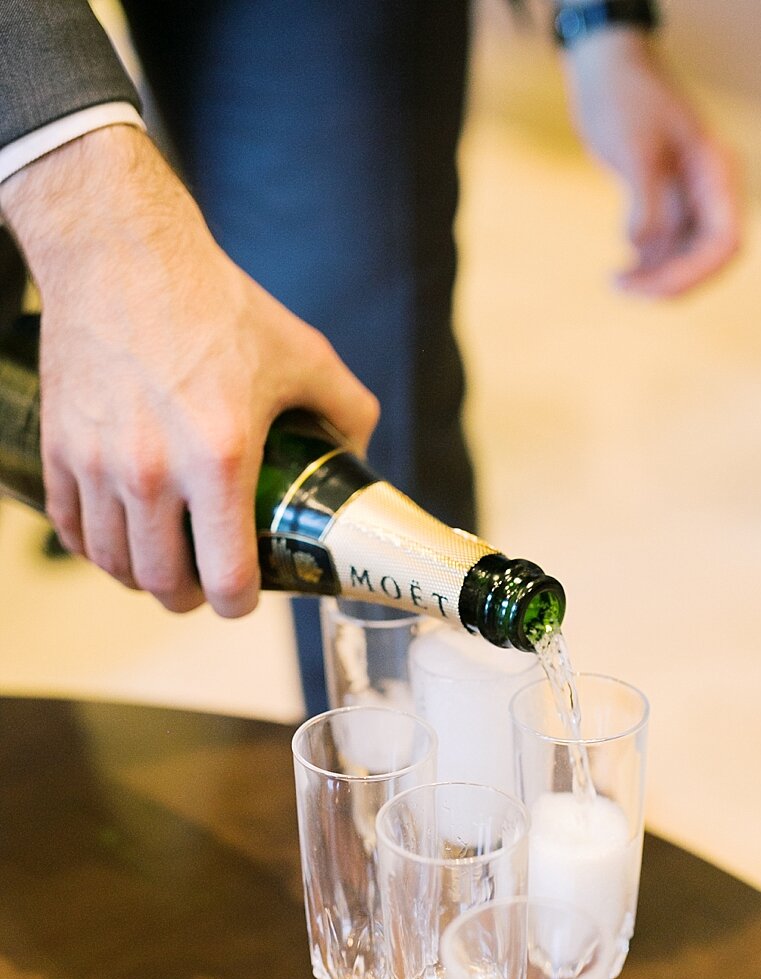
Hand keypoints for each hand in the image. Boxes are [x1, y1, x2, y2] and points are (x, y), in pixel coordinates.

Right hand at [0, 127, 378, 615]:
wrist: (121, 252)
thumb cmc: (214, 302)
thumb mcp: (301, 353)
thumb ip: (346, 408)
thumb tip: (361, 451)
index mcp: (219, 457)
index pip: (226, 577)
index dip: (239, 605)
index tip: (245, 597)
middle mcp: (152, 470)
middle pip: (164, 584)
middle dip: (189, 599)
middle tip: (203, 588)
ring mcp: (98, 462)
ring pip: (113, 563)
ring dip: (141, 576)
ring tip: (162, 564)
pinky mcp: (59, 447)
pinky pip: (70, 527)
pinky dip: (93, 546)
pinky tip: (116, 538)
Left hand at [561, 29, 740, 296]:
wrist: (604, 66)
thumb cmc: (623, 97)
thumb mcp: (634, 148)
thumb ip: (646, 200)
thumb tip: (644, 247)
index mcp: (717, 172)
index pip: (725, 242)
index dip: (695, 274)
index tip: (653, 289)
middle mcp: (711, 188)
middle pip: (707, 258)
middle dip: (671, 282)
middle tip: (626, 291)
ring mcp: (690, 196)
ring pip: (685, 258)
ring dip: (655, 278)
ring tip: (616, 283)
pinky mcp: (667, 200)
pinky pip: (667, 247)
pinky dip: (646, 264)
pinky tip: (620, 272)